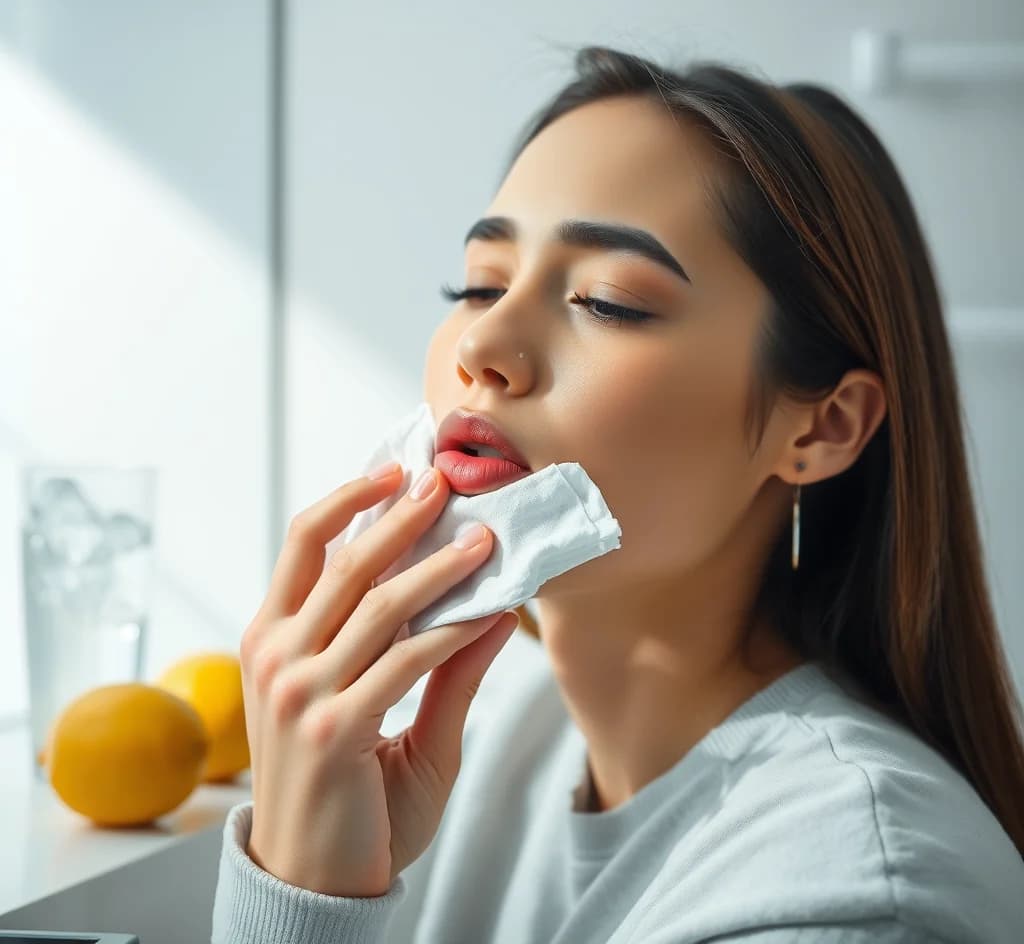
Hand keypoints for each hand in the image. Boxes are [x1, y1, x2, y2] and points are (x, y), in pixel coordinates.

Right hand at [239, 464, 517, 896]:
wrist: (313, 882)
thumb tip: (487, 606)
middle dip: (399, 516)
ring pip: (379, 604)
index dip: (347, 499)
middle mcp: (276, 657)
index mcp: (271, 641)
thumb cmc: (341, 796)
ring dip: (438, 567)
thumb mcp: (375, 715)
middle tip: (444, 483)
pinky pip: (408, 660)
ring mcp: (300, 691)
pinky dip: (452, 631)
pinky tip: (487, 613)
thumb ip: (432, 663)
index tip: (394, 471)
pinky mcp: (335, 728)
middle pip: (343, 562)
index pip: (302, 545)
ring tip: (482, 540)